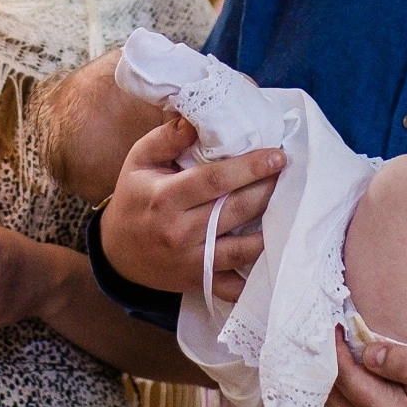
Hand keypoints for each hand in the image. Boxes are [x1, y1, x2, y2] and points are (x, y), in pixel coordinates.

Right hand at [100, 115, 282, 298]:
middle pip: (233, 211)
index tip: (277, 155)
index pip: (214, 180)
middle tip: (289, 174)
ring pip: (241, 248)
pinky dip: (255, 277)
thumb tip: (195, 121)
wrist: (116, 252)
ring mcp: (190, 261)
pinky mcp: (199, 282)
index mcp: (164, 198)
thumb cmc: (134, 198)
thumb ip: (167, 138)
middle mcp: (178, 232)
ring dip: (270, 229)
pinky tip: (275, 257)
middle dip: (267, 191)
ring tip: (290, 207)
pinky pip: (233, 286)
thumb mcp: (140, 160)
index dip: (249, 167)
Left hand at [327, 328, 406, 406]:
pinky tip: (355, 367)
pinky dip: (351, 390)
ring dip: (335, 379)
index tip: (329, 320)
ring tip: (333, 345)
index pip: (347, 380)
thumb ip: (406, 363)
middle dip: (324, 367)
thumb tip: (367, 351)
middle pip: (337, 400)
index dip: (333, 350)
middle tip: (321, 332)